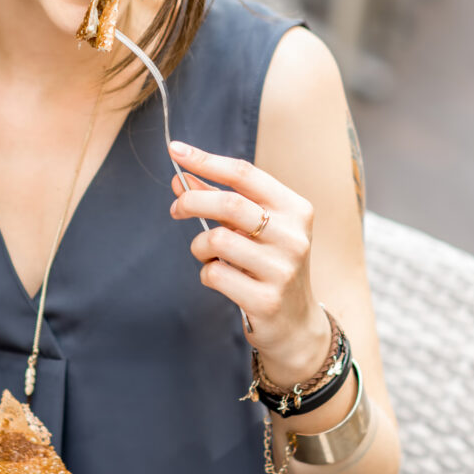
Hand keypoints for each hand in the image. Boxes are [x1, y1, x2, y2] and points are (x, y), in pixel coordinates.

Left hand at [168, 140, 328, 384]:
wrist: (297, 323)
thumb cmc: (271, 265)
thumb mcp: (254, 229)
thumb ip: (221, 202)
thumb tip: (181, 179)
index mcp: (295, 209)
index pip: (245, 174)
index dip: (206, 160)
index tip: (175, 150)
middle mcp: (294, 236)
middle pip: (229, 204)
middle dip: (193, 201)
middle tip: (175, 208)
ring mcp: (282, 269)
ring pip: (217, 240)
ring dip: (200, 246)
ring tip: (208, 255)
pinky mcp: (266, 299)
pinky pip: (214, 273)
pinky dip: (206, 272)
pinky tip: (221, 278)